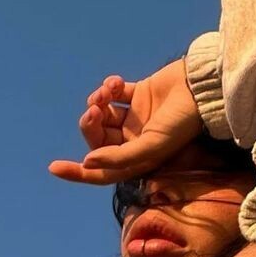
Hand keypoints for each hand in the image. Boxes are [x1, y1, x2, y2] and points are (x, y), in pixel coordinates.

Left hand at [48, 59, 202, 184]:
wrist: (201, 88)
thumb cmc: (181, 123)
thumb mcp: (151, 146)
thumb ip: (119, 158)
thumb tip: (87, 162)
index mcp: (137, 160)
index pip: (101, 172)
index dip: (78, 172)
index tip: (54, 167)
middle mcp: (133, 141)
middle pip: (98, 139)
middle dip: (90, 126)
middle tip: (93, 112)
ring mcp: (134, 117)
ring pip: (101, 114)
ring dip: (97, 103)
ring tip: (105, 95)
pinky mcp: (137, 94)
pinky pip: (112, 93)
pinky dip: (108, 88)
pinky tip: (115, 84)